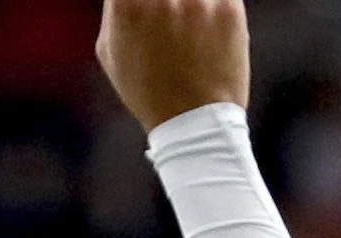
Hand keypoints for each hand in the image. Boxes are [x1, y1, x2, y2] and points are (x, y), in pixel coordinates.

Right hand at [96, 0, 250, 127]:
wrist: (194, 122)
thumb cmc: (146, 88)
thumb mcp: (110, 50)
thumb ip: (116, 7)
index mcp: (127, 3)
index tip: (148, 3)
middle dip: (170, 2)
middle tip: (171, 9)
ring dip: (189, 3)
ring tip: (189, 19)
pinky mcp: (229, 6)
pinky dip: (213, 4)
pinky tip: (206, 23)